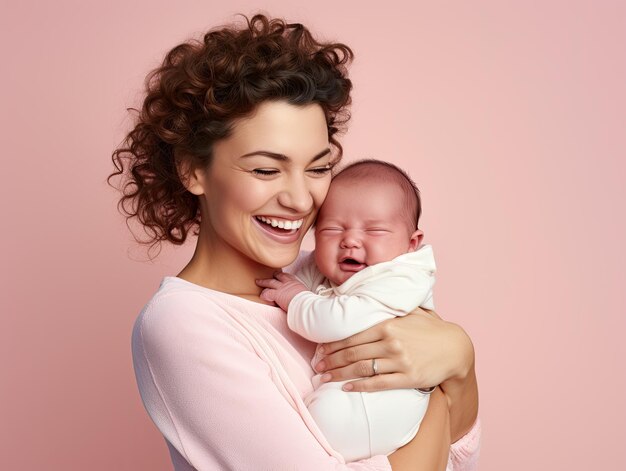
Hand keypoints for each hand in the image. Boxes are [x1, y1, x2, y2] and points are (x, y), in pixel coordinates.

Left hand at [256, 272, 308, 310]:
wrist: (304, 303)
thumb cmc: (307, 301)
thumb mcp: (305, 294)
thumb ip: (301, 294)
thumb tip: (303, 299)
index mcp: (295, 282)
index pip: (288, 276)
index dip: (283, 276)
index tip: (280, 275)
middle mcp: (287, 283)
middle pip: (278, 276)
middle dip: (273, 275)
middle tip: (270, 274)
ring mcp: (281, 287)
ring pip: (270, 282)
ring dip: (263, 282)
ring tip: (258, 281)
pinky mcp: (276, 294)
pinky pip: (267, 293)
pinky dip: (264, 294)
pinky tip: (262, 296)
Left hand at [313, 308, 474, 392]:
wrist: (455, 348)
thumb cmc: (430, 329)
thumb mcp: (409, 312)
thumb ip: (388, 308)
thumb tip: (366, 296)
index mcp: (388, 324)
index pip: (353, 335)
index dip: (334, 344)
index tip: (320, 349)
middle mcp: (391, 342)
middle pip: (353, 353)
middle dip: (331, 360)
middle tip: (317, 366)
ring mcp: (400, 361)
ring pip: (361, 368)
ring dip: (339, 374)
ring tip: (324, 378)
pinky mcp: (408, 378)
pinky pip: (378, 383)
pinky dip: (360, 386)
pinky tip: (346, 388)